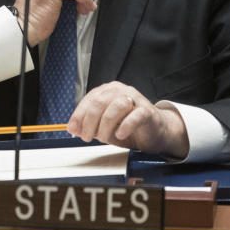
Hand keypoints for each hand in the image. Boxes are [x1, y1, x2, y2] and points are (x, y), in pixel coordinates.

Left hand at [67, 82, 188, 158]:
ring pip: (116, 106)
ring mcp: (136, 99)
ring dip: (105, 125)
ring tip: (103, 138)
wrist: (155, 132)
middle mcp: (121, 91)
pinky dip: (125, 126)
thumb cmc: (129, 127)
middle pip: (100, 102)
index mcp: (108, 91)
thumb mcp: (105, 126)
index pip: (89, 99)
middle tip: (86, 137)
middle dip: (89, 122)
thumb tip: (73, 129)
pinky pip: (136, 115)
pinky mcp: (147, 111)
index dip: (79, 115)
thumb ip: (90, 125)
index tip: (73, 129)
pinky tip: (120, 134)